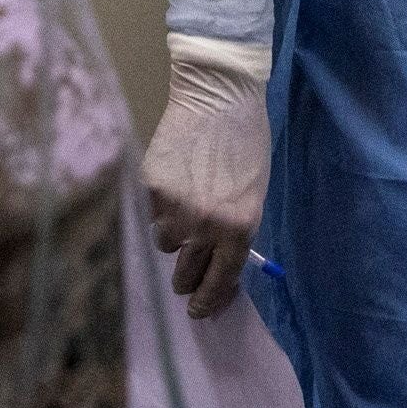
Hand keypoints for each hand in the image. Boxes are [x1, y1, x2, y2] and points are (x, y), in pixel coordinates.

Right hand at [147, 32, 269, 317]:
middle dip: (188, 278)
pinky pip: (153, 215)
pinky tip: (176, 183)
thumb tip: (220, 266)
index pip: (221, 280)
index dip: (209, 300)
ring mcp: (174, 208)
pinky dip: (163, 208)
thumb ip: (238, 231)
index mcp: (238, 227)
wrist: (218, 95)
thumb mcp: (255, 192)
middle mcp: (204, 225)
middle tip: (187, 275)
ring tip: (186, 207)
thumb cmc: (247, 143)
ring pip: (166, 244)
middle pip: (186, 274)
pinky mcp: (151, 189)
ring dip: (175, 235)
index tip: (200, 312)